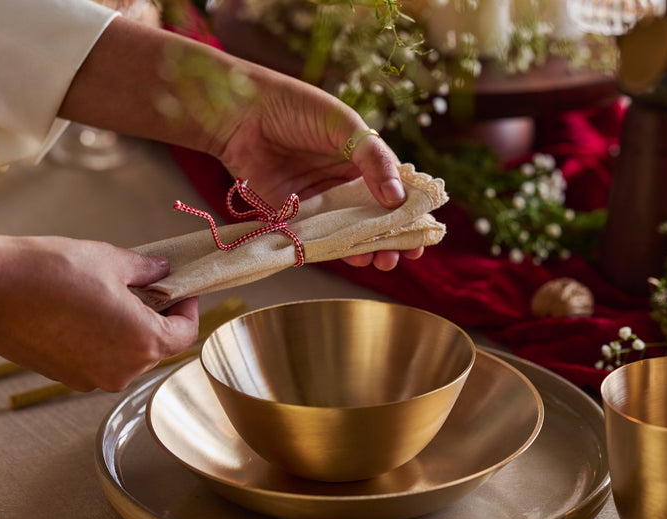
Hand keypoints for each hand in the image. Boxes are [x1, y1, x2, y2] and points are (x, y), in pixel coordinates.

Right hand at [0, 230, 198, 390]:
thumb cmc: (52, 272)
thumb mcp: (113, 261)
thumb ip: (148, 271)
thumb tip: (163, 271)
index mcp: (144, 343)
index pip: (185, 334)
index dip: (188, 309)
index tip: (182, 291)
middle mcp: (122, 371)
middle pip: (157, 347)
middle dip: (157, 318)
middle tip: (147, 288)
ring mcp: (92, 379)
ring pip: (126, 355)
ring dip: (127, 329)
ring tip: (111, 297)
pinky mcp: (66, 378)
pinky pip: (98, 360)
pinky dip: (100, 340)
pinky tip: (83, 312)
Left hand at [60, 18, 426, 269]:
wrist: (240, 114)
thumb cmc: (295, 108)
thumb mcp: (343, 126)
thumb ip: (372, 160)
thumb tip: (398, 199)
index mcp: (363, 159)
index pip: (397, 190)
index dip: (412, 212)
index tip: (426, 230)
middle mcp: (345, 185)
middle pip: (377, 219)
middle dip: (394, 239)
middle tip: (406, 254)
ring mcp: (321, 203)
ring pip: (351, 234)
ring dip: (369, 250)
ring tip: (382, 261)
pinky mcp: (294, 218)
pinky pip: (320, 241)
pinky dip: (337, 252)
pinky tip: (354, 259)